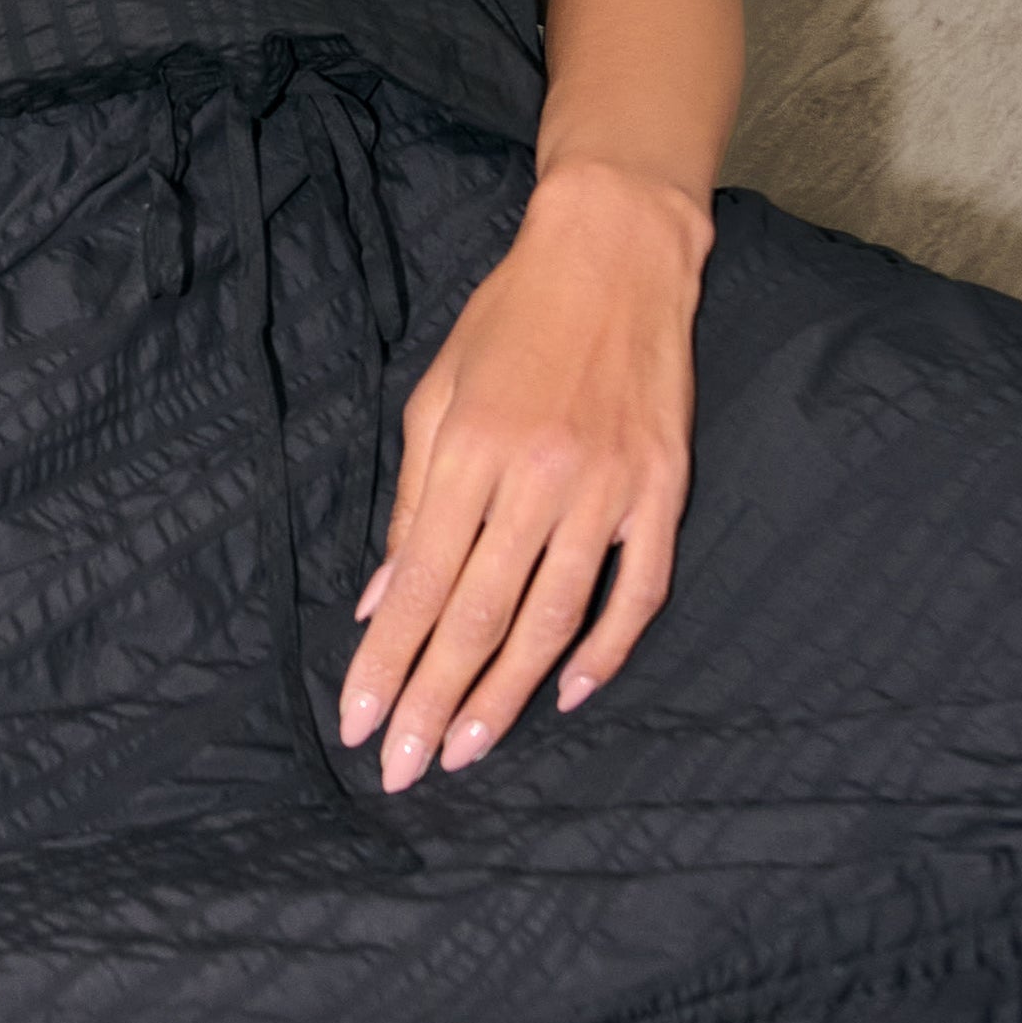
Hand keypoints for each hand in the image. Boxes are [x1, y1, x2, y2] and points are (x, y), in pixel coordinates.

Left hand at [333, 163, 704, 791]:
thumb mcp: (436, 392)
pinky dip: (607, 650)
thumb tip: (382, 599)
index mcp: (469, 449)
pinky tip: (570, 696)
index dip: (387, 660)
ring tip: (466, 751)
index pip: (420, 582)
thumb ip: (412, 501)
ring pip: (552, 619)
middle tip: (402, 769)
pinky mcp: (663, 490)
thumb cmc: (510, 320)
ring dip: (507, 695)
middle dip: (434, 699)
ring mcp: (607, 488)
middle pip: (479, 615)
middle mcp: (536, 476)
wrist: (614, 253)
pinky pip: (637, 590)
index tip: (358, 723)